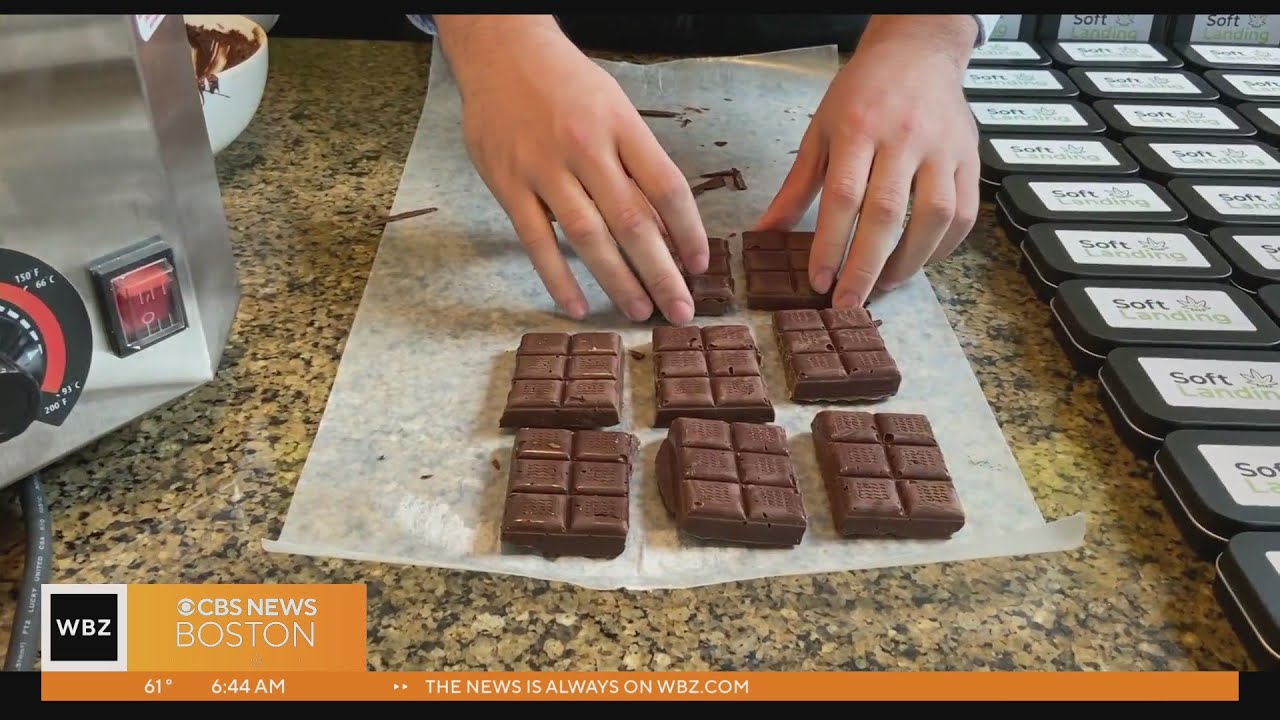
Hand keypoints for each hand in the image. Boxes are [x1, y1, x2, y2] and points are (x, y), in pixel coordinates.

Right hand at [437, 15, 707, 323]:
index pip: (666, 187)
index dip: (688, 232)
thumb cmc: (566, 84)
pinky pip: (537, 242)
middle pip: (633, 221)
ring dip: (618, 282)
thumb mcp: (613, 107)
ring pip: (588, 237)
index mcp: (620, 126)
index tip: (700, 266)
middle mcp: (585, 147)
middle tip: (680, 311)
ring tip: (639, 312)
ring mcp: (544, 168)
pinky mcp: (508, 185)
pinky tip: (579, 307)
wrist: (501, 51)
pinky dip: (559, 279)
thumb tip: (663, 227)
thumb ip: (635, 162)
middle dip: (662, 273)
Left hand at [758, 15, 980, 307]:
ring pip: (934, 217)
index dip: (831, 244)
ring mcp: (942, 149)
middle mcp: (904, 139)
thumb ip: (797, 186)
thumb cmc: (863, 94)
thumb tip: (767, 232)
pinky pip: (964, 213)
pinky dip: (944, 247)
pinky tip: (921, 261)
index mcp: (858, 130)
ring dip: (909, 261)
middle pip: (888, 214)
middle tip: (849, 303)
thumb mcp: (820, 132)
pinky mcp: (970, 159)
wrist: (917, 54)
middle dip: (866, 266)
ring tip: (884, 285)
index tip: (819, 282)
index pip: (844, 196)